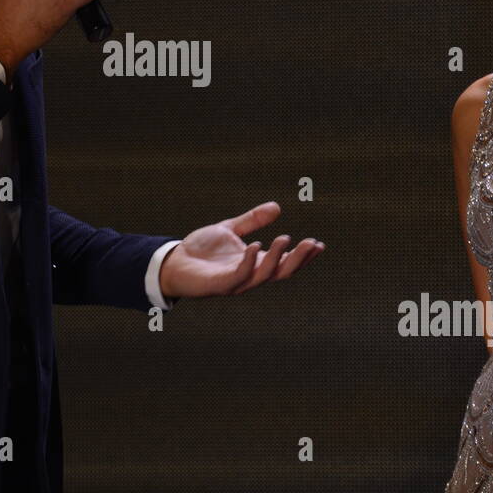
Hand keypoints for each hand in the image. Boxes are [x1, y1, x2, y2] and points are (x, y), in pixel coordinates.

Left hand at [157, 201, 323, 298]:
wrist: (173, 261)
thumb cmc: (201, 250)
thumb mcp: (229, 229)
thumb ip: (252, 220)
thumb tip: (277, 207)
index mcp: (255, 263)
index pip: (285, 262)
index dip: (303, 255)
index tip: (319, 244)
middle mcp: (250, 275)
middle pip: (281, 272)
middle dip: (298, 259)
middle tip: (312, 244)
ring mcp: (236, 282)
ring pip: (264, 275)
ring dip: (276, 258)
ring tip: (285, 238)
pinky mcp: (220, 284)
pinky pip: (239, 275)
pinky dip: (248, 262)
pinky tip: (254, 246)